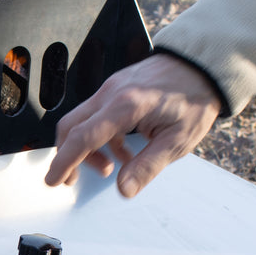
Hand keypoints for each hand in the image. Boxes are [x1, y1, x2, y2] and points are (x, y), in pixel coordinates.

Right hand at [44, 52, 222, 196]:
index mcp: (126, 106)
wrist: (202, 64)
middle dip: (67, 156)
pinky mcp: (115, 88)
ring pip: (80, 121)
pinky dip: (100, 137)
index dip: (64, 162)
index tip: (53, 181)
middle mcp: (111, 93)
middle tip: (73, 180)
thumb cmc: (195, 99)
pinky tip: (122, 152)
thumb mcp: (179, 140)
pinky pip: (95, 115)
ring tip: (109, 168)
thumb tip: (124, 190)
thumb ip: (148, 166)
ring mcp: (111, 88)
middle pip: (71, 126)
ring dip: (86, 148)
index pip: (83, 137)